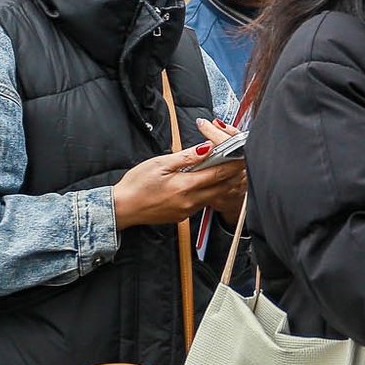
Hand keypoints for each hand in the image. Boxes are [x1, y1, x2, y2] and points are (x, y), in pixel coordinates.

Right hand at [112, 139, 247, 228]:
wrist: (123, 207)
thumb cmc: (137, 184)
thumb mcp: (160, 164)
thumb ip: (186, 157)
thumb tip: (207, 148)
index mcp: (185, 186)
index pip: (218, 174)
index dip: (232, 164)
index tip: (241, 155)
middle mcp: (190, 202)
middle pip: (221, 187)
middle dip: (233, 175)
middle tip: (241, 162)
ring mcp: (187, 211)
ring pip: (213, 196)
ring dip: (223, 184)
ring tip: (228, 170)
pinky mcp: (183, 216)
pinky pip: (203, 203)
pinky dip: (210, 192)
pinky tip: (207, 183)